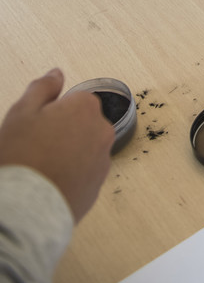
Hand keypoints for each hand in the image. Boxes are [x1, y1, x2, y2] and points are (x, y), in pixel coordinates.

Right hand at [0, 68, 113, 222]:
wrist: (25, 208)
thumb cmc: (22, 157)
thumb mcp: (22, 112)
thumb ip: (43, 87)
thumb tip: (57, 73)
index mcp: (86, 107)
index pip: (73, 102)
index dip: (51, 115)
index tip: (37, 128)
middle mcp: (102, 130)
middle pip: (81, 125)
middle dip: (63, 133)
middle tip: (36, 148)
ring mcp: (102, 160)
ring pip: (83, 150)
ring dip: (68, 155)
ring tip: (42, 169)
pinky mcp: (98, 187)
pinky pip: (84, 174)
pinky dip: (71, 177)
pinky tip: (50, 184)